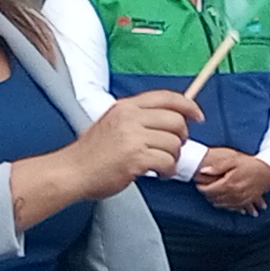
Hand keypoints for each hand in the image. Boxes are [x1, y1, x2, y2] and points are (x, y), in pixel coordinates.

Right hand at [64, 90, 201, 199]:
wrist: (71, 171)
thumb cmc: (93, 153)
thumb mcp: (113, 123)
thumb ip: (139, 118)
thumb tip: (172, 120)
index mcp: (125, 107)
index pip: (166, 98)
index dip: (188, 106)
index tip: (198, 116)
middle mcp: (129, 118)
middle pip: (176, 121)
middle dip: (181, 137)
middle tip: (171, 149)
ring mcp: (132, 137)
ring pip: (174, 144)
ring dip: (173, 157)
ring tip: (159, 164)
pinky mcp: (135, 158)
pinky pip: (168, 162)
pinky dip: (168, 170)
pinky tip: (158, 173)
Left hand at [194, 149, 269, 210]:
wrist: (268, 172)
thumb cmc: (251, 165)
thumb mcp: (233, 160)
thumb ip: (218, 167)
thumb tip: (203, 171)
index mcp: (228, 184)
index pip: (208, 190)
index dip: (201, 187)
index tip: (199, 183)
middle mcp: (234, 194)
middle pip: (214, 198)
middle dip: (207, 194)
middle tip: (205, 188)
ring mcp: (240, 199)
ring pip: (221, 204)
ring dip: (215, 200)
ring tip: (212, 193)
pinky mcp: (246, 202)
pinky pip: (232, 207)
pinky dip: (225, 205)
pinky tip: (223, 201)